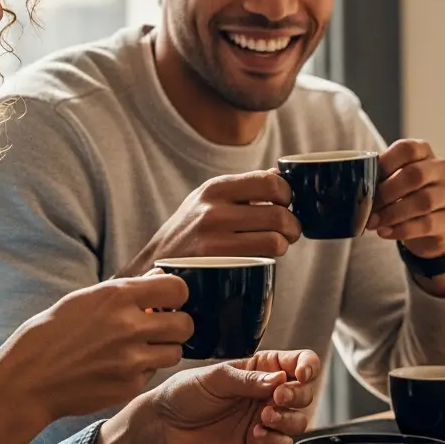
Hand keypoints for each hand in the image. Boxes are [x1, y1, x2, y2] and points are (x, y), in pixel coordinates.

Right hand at [0, 271, 191, 443]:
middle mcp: (129, 326)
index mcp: (117, 296)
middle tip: (159, 327)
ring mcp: (131, 359)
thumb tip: (160, 277)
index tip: (166, 301)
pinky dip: (143, 370)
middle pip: (186, 323)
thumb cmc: (52, 334)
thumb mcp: (85, 299)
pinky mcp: (129, 386)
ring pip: (176, 352)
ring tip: (138, 349)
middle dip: (176, 324)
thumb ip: (127, 290)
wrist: (26, 380)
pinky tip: (119, 367)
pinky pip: (154, 374)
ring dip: (163, 349)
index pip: (178, 289)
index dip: (175, 295)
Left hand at [81, 350, 319, 443]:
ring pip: (299, 420)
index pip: (298, 363)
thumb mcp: (215, 377)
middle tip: (278, 397)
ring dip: (288, 418)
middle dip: (297, 395)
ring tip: (264, 416)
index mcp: (261, 370)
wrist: (164, 427)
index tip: (302, 373)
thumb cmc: (185, 394)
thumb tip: (279, 379)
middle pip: (305, 393)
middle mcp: (268, 394)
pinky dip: (277, 440)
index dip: (308, 366)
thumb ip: (248, 379)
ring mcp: (265, 421)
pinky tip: (257, 434)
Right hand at [117, 171, 300, 277]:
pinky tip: (260, 261)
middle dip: (292, 226)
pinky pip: (263, 260)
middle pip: (279, 213)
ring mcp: (213, 238)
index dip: (287, 197)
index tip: (284, 206)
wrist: (152, 267)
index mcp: (215, 187)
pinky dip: (270, 261)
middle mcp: (213, 209)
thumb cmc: (190, 233)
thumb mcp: (209, 201)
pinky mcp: (215, 264)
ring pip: (276, 240)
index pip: (272, 182)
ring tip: (275, 247)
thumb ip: (243, 189)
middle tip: (288, 233)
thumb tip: (282, 176)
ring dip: (283, 245)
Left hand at [367, 139, 444, 294]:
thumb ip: (378, 176)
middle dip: (387, 192)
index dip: (386, 162)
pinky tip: (385, 233)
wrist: (429, 227)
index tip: (368, 178)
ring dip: (393, 213)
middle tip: (369, 207)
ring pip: (422, 201)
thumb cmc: (404, 196)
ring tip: (373, 223)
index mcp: (424, 153)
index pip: (407, 149)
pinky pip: (426, 224)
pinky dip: (402, 229)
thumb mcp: (393, 181)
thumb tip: (351, 183)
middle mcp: (440, 169)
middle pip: (415, 175)